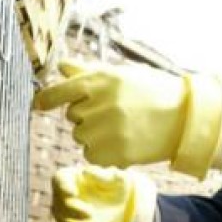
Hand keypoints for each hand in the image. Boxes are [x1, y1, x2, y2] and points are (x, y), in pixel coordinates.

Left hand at [33, 59, 221, 178]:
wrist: (183, 118)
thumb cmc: (152, 92)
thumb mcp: (121, 75)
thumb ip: (88, 71)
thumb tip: (61, 66)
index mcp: (101, 80)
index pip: (62, 90)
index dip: (46, 98)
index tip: (37, 105)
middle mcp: (100, 103)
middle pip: (72, 116)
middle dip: (86, 116)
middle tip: (115, 113)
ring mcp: (106, 129)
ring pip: (80, 136)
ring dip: (93, 135)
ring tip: (122, 128)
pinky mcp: (113, 152)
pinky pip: (90, 155)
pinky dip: (101, 153)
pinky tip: (123, 143)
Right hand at [51, 166, 157, 221]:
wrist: (123, 206)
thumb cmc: (117, 186)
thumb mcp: (116, 178)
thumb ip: (103, 175)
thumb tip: (87, 172)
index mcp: (71, 180)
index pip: (58, 180)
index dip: (62, 188)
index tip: (74, 193)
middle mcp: (64, 200)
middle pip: (57, 208)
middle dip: (73, 213)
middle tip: (91, 214)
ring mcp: (68, 220)